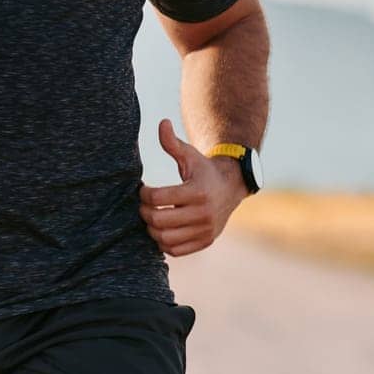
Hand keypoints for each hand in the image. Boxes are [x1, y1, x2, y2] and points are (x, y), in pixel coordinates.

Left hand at [137, 118, 247, 257]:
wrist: (231, 187)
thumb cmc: (203, 169)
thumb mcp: (190, 154)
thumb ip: (172, 142)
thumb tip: (162, 123)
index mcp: (197, 191)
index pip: (158, 197)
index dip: (144, 194)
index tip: (142, 189)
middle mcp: (203, 213)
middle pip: (158, 220)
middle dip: (144, 212)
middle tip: (143, 205)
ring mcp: (205, 230)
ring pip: (165, 239)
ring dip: (152, 229)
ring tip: (151, 217)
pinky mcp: (205, 241)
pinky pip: (176, 250)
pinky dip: (164, 243)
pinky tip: (162, 228)